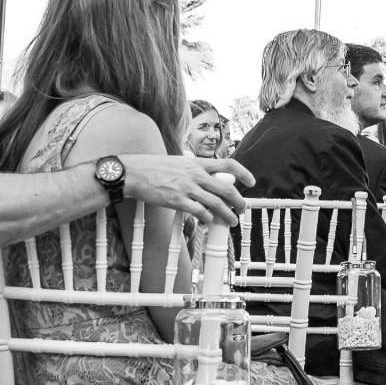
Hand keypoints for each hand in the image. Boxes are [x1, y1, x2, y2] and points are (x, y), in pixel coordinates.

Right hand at [121, 153, 253, 223]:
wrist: (133, 173)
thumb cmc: (154, 168)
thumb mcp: (179, 162)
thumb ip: (195, 169)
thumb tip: (208, 177)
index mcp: (197, 163)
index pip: (228, 163)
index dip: (244, 172)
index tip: (251, 181)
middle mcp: (195, 174)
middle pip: (227, 188)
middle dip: (238, 201)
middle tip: (242, 208)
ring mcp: (187, 188)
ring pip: (216, 203)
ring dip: (227, 215)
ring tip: (231, 221)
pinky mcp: (177, 201)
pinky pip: (199, 212)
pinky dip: (208, 218)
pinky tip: (209, 222)